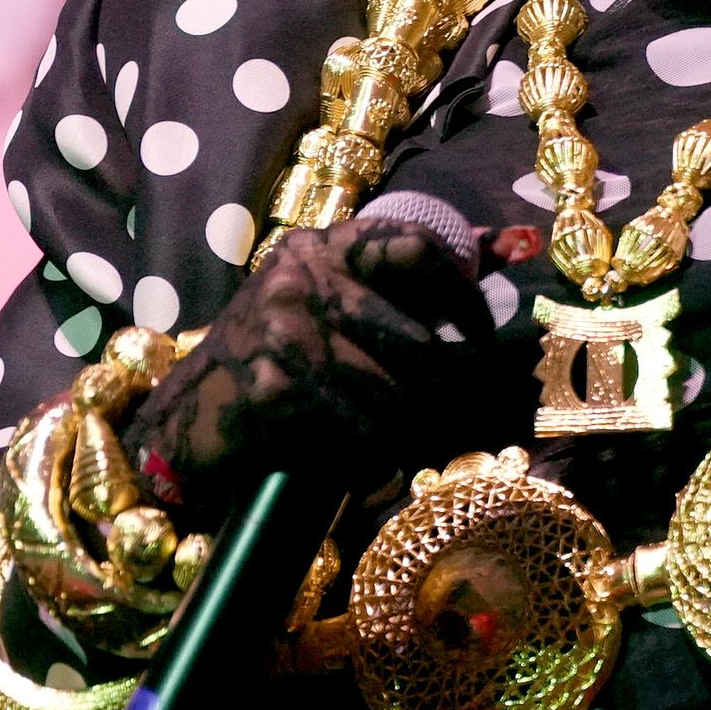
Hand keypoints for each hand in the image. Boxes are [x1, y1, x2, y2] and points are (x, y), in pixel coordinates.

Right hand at [125, 212, 501, 507]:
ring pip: (396, 394)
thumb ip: (423, 276)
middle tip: (471, 413)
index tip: (483, 334)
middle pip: (418, 339)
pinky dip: (379, 459)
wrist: (190, 417)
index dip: (463, 294)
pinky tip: (374, 466)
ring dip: (418, 433)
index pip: (415, 248)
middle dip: (454, 389)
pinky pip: (361, 432)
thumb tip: (520, 243)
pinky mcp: (273, 388)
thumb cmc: (280, 358)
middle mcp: (301, 277)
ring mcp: (283, 331)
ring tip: (418, 445)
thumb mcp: (340, 299)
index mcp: (323, 247)